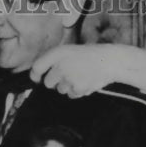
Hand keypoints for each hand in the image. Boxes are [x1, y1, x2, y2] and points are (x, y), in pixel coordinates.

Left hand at [30, 44, 145, 100]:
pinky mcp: (77, 88)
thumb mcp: (69, 51)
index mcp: (58, 53)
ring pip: (60, 90)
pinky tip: (85, 81)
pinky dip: (77, 91)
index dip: (35, 75)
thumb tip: (38, 76)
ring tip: (80, 76)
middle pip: (48, 83)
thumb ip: (53, 61)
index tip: (37, 79)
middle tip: (69, 74)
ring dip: (68, 86)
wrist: (110, 60)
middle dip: (56, 82)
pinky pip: (71, 95)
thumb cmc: (90, 56)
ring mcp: (69, 78)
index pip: (37, 67)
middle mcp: (61, 65)